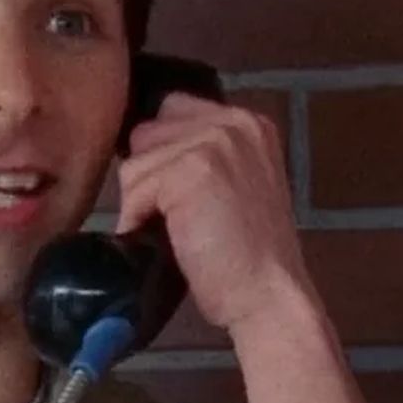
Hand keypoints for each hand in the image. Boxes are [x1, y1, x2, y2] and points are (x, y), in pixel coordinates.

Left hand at [115, 93, 314, 335]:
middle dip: (148, 175)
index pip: (173, 109)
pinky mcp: (190, 168)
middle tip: (169, 215)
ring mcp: (214, 141)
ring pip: (136, 160)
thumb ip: (204, 157)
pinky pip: (135, 185)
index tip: (168, 191)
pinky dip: (136, 217)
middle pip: (149, 131)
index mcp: (249, 124)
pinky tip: (162, 238)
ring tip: (169, 230)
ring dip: (140, 201)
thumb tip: (144, 149)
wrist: (267, 293)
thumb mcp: (235, 186)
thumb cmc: (246, 254)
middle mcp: (235, 121)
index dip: (161, 152)